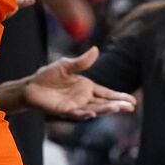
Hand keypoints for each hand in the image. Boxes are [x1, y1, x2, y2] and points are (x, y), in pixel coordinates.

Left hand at [22, 47, 136, 118]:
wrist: (31, 86)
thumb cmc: (48, 75)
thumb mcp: (66, 65)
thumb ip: (81, 61)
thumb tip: (96, 49)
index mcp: (87, 87)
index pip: (107, 93)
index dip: (119, 97)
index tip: (133, 101)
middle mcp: (84, 98)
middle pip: (104, 103)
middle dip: (118, 105)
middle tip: (131, 107)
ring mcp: (75, 106)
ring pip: (94, 109)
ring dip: (106, 109)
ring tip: (119, 108)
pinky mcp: (64, 111)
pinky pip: (76, 114)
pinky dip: (85, 114)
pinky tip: (93, 114)